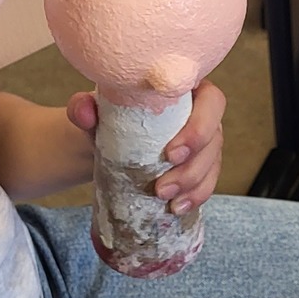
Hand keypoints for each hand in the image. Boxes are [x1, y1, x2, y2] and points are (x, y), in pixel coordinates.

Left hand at [67, 81, 226, 213]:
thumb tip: (83, 111)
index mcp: (185, 89)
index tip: (171, 152)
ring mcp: (205, 141)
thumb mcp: (95, 110)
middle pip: (215, 137)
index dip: (200, 126)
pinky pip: (208, 182)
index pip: (211, 100)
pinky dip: (195, 196)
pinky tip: (176, 208)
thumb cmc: (109, 117)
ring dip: (192, 185)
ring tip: (164, 199)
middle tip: (162, 186)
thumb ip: (84, 106)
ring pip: (213, 163)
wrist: (106, 142)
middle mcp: (202, 113)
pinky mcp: (201, 166)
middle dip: (193, 166)